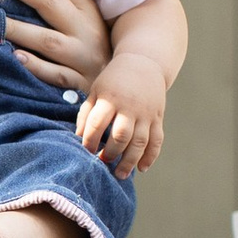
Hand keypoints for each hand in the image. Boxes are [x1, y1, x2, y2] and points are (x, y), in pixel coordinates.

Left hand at [0, 0, 111, 95]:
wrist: (124, 90)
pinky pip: (54, 75)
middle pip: (49, 1)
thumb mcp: (86, 20)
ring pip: (47, 40)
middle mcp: (85, 29)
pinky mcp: (77, 84)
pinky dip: (36, 66)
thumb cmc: (97, 50)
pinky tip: (15, 57)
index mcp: (85, 8)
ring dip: (17, 27)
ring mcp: (81, 57)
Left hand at [77, 57, 168, 173]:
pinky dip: (150, 156)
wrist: (144, 63)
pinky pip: (157, 140)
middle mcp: (130, 107)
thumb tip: (79, 138)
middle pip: (121, 136)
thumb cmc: (114, 81)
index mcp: (110, 98)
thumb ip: (86, 113)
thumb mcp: (96, 90)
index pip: (97, 123)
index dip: (90, 140)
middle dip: (111, 153)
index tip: (86, 151)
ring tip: (120, 174)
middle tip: (103, 162)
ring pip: (140, 142)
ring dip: (130, 161)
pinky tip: (142, 168)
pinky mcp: (158, 118)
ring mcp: (146, 113)